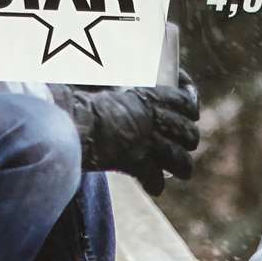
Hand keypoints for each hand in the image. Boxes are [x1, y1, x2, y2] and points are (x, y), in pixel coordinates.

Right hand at [51, 70, 200, 195]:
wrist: (71, 122)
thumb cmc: (81, 97)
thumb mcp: (98, 79)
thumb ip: (104, 78)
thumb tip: (97, 73)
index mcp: (149, 97)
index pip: (184, 99)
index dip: (190, 100)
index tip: (190, 102)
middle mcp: (153, 121)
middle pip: (187, 132)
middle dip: (189, 137)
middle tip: (187, 141)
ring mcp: (147, 144)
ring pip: (179, 159)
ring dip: (183, 166)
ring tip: (183, 171)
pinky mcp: (135, 164)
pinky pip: (154, 179)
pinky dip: (155, 184)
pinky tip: (155, 187)